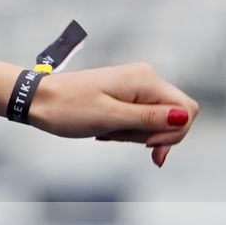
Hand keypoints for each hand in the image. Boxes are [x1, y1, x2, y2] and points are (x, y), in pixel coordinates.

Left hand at [26, 62, 198, 167]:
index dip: (174, 133)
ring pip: (155, 121)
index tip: (145, 146)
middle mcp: (145, 78)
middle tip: (116, 136)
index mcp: (145, 80)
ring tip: (106, 131)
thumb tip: (184, 117)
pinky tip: (105, 130)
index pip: (187, 110)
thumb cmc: (68, 109)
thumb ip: (149, 119)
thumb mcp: (109, 118)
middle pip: (173, 116)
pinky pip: (139, 118)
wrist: (38, 99)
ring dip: (135, 134)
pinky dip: (126, 130)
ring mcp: (135, 86)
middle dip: (151, 135)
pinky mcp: (125, 95)